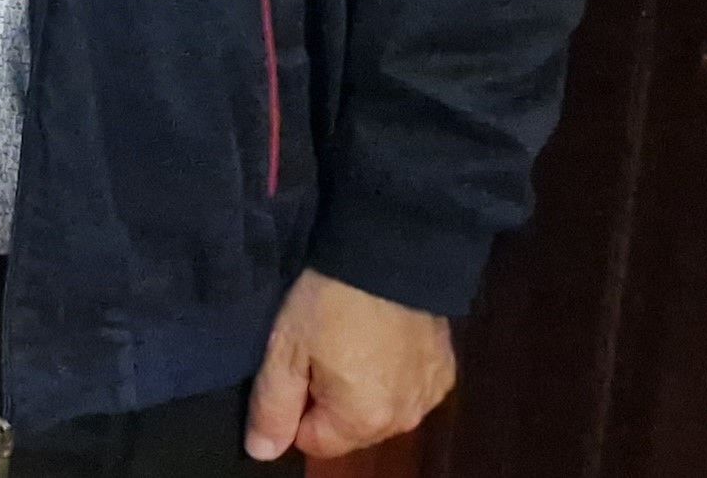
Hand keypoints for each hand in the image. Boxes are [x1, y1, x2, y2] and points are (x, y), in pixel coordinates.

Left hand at [245, 269, 455, 459]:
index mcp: (363, 421)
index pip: (314, 442)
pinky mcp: (445, 371)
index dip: (294, 409)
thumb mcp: (285, 351)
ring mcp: (429, 396)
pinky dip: (391, 372)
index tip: (294, 367)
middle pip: (348, 430)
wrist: (390, 254)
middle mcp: (404, 420)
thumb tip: (261, 452)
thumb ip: (272, 407)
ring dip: (361, 388)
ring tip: (349, 338)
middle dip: (328, 399)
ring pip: (379, 410)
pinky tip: (380, 337)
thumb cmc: (329, 303)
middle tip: (319, 348)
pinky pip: (407, 388)